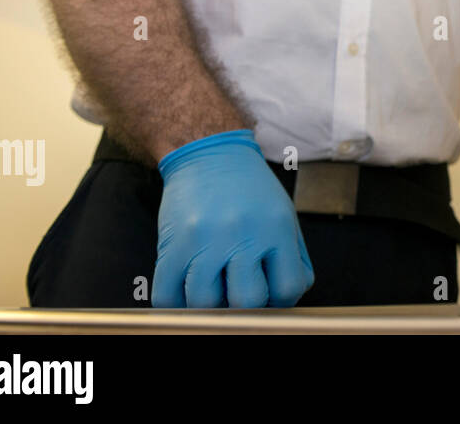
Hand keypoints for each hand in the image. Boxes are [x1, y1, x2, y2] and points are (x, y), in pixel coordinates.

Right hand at [154, 129, 314, 307]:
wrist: (208, 153)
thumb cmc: (249, 189)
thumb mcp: (283, 214)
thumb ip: (292, 257)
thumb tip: (288, 299)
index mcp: (276, 228)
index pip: (288, 289)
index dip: (280, 300)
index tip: (268, 292)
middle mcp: (241, 234)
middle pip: (247, 302)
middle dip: (245, 305)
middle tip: (238, 290)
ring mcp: (204, 240)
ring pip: (206, 304)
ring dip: (209, 305)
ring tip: (213, 285)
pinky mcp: (172, 245)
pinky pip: (167, 296)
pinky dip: (176, 303)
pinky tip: (186, 289)